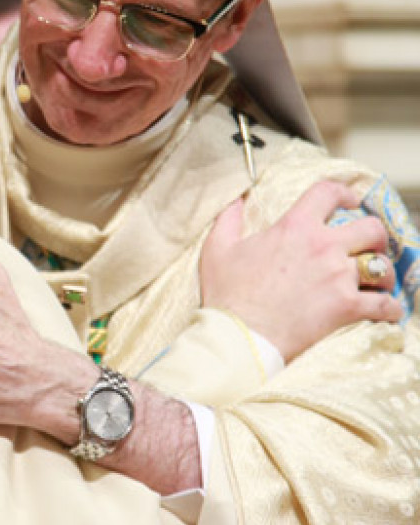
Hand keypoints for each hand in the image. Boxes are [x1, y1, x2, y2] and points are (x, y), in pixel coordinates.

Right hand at [201, 181, 401, 361]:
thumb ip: (228, 219)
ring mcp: (338, 277)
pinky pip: (384, 304)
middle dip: (374, 236)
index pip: (328, 193)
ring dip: (383, 273)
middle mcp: (323, 247)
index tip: (349, 201)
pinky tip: (387, 310)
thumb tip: (236, 200)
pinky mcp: (347, 307)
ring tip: (378, 282)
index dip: (344, 193)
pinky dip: (389, 308)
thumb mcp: (217, 249)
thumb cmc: (227, 294)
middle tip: (368, 246)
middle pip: (370, 228)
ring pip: (382, 266)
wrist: (239, 335)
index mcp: (294, 227)